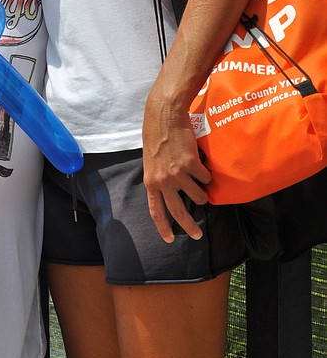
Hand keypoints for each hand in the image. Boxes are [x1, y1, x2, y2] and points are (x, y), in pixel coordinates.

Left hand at [142, 96, 210, 241]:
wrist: (164, 118)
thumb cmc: (155, 137)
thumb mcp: (150, 163)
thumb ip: (157, 179)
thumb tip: (166, 192)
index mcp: (151, 182)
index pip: (156, 211)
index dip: (163, 227)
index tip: (170, 239)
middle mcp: (163, 181)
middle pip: (178, 211)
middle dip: (189, 226)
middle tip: (197, 235)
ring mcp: (178, 174)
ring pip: (198, 196)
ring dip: (203, 195)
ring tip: (203, 188)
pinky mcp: (192, 165)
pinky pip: (205, 178)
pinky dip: (207, 175)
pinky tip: (204, 168)